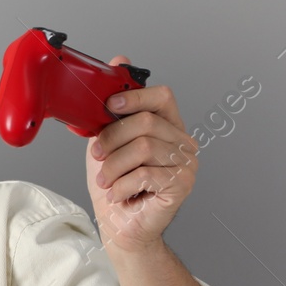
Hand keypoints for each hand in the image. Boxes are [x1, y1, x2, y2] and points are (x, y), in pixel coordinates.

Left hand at [83, 55, 198, 253]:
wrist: (120, 226)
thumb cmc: (115, 184)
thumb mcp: (106, 140)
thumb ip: (112, 108)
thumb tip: (120, 59)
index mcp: (168, 127)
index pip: (162, 96)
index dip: (134, 97)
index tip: (108, 107)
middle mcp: (183, 142)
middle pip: (146, 123)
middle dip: (112, 139)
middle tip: (99, 156)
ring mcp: (186, 164)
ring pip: (142, 148)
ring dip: (114, 167)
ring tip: (108, 180)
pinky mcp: (182, 185)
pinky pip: (145, 173)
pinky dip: (122, 185)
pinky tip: (119, 193)